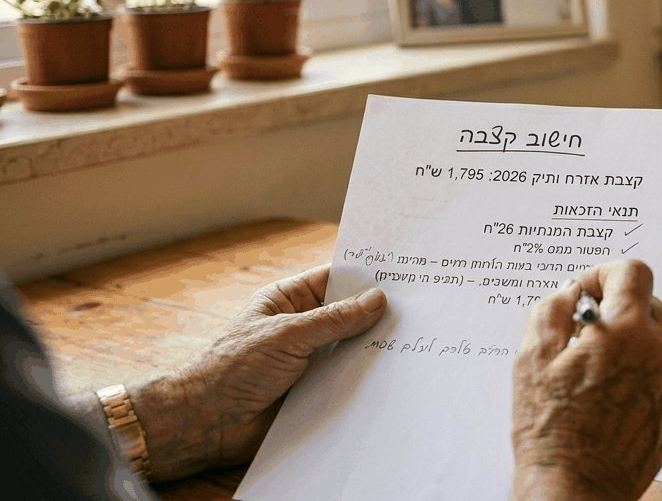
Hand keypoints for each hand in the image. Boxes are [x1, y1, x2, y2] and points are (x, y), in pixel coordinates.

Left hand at [128, 264, 386, 480]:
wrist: (209, 424)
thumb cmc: (232, 369)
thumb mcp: (287, 334)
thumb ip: (334, 319)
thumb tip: (376, 299)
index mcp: (288, 301)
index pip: (333, 279)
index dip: (363, 276)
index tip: (400, 274)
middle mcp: (302, 327)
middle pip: (348, 314)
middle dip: (375, 314)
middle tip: (416, 309)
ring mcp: (310, 358)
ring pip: (351, 347)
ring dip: (372, 347)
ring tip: (411, 341)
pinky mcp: (316, 389)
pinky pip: (348, 378)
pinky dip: (365, 377)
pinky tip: (390, 373)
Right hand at [512, 260, 661, 500]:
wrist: (577, 491)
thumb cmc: (551, 430)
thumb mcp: (532, 359)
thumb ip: (552, 310)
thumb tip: (571, 290)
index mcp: (627, 331)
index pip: (633, 271)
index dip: (604, 274)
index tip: (585, 294)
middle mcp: (661, 353)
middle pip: (648, 304)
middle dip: (617, 310)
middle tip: (584, 334)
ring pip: (657, 342)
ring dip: (630, 345)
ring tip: (595, 374)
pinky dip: (642, 377)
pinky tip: (612, 400)